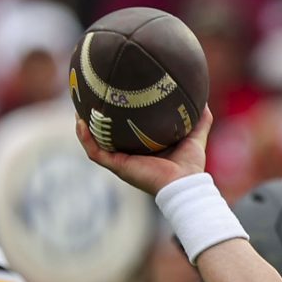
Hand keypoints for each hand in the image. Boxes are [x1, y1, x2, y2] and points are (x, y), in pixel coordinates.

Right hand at [75, 107, 211, 194]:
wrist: (186, 184)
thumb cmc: (190, 166)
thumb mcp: (195, 136)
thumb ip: (200, 119)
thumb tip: (203, 99)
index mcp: (143, 148)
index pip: (125, 130)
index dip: (117, 116)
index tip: (112, 97)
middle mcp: (128, 154)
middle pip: (105, 135)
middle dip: (95, 119)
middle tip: (88, 99)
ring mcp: (120, 160)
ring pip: (94, 142)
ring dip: (84, 127)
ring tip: (77, 109)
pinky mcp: (117, 166)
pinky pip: (95, 151)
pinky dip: (85, 139)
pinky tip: (80, 123)